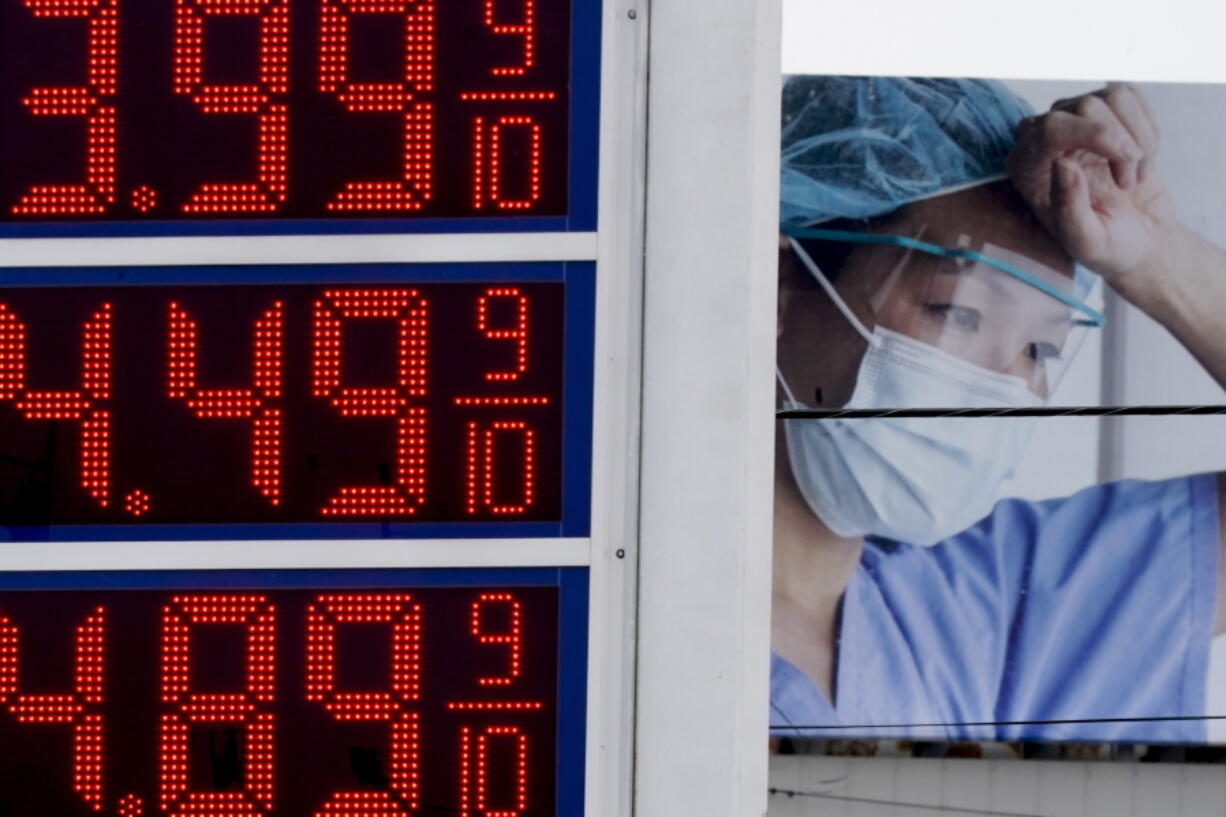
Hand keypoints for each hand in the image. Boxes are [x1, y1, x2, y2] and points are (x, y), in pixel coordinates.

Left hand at [1007, 84, 1177, 285]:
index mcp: (1026, 167)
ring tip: (1134, 176)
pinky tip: (1141, 160)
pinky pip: (1133, 98)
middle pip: (1086, 106)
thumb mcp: (1086, 241)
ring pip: (1114, 97)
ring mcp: (1074, 120)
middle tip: (1128, 184)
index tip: (1127, 160)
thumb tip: (1062, 164)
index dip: (1095, 134)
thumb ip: (1069, 209)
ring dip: (1138, 139)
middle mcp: (1042, 137)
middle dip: (1121, 145)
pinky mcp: (1105, 113)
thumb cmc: (1106, 245)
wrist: (1138, 238)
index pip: (1050, 128)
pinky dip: (1148, 130)